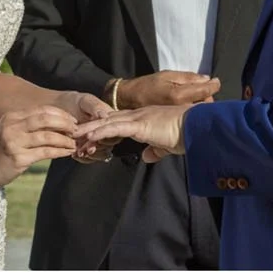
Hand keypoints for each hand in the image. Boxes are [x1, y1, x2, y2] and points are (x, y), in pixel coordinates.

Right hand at [0, 106, 77, 187]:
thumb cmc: (0, 149)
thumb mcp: (11, 130)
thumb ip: (29, 124)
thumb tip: (57, 122)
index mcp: (12, 117)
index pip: (42, 110)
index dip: (61, 114)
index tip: (73, 121)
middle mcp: (13, 127)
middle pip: (45, 119)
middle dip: (65, 123)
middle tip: (77, 130)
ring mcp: (15, 142)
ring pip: (48, 136)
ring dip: (65, 140)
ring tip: (74, 143)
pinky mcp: (19, 158)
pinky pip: (45, 152)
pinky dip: (60, 151)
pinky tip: (68, 152)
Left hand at [48, 91, 117, 163]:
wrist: (62, 107)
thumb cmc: (76, 102)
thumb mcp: (86, 100)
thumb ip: (94, 106)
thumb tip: (103, 116)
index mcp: (111, 120)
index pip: (112, 131)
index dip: (102, 135)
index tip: (89, 137)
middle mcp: (108, 132)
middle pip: (108, 144)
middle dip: (95, 147)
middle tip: (83, 148)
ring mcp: (99, 142)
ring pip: (101, 154)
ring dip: (90, 155)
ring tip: (78, 152)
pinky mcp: (90, 149)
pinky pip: (92, 158)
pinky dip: (84, 158)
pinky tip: (74, 154)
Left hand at [75, 104, 192, 162]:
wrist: (198, 128)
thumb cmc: (187, 135)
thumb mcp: (167, 145)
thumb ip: (156, 149)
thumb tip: (147, 156)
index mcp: (144, 119)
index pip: (117, 123)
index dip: (102, 129)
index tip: (88, 137)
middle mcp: (138, 115)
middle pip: (107, 121)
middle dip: (89, 129)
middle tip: (73, 136)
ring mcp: (137, 118)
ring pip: (106, 124)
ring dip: (89, 131)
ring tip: (74, 137)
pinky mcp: (139, 124)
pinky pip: (114, 128)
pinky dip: (100, 132)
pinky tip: (89, 137)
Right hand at [118, 71, 219, 108]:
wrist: (130, 100)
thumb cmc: (147, 85)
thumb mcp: (167, 75)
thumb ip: (188, 77)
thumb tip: (206, 79)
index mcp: (180, 95)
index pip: (205, 91)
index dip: (213, 85)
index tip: (216, 81)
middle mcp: (181, 108)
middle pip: (206, 103)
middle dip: (207, 96)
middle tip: (204, 90)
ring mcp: (179, 116)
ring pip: (200, 110)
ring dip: (202, 104)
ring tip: (198, 99)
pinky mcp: (176, 122)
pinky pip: (192, 115)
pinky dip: (195, 110)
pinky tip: (191, 107)